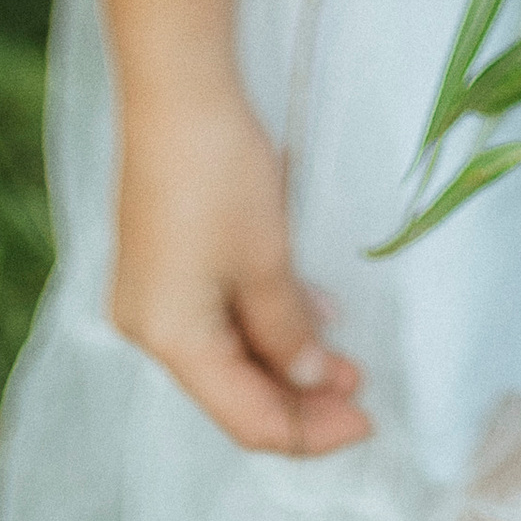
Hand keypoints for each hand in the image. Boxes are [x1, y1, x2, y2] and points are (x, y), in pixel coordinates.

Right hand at [107, 71, 370, 456]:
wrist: (175, 87)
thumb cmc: (220, 174)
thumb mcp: (266, 259)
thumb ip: (289, 331)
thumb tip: (310, 380)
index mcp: (171, 340)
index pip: (247, 419)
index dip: (311, 432)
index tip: (370, 421)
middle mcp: (150, 328)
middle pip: (233, 391)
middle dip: (300, 396)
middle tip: (363, 389)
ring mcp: (152, 294)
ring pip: (227, 352)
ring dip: (286, 357)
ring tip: (346, 357)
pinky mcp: (161, 261)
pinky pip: (215, 315)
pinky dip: (262, 322)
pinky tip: (309, 314)